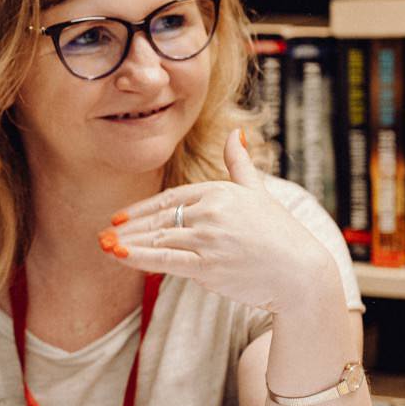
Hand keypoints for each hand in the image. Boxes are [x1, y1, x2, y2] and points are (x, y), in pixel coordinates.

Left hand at [101, 128, 337, 315]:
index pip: (168, 199)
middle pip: (158, 219)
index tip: (118, 217)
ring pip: (157, 239)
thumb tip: (236, 133)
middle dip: (128, 228)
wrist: (302, 272)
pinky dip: (138, 257)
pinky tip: (118, 255)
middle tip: (102, 234)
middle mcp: (211, 212)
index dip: (140, 209)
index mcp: (219, 192)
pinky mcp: (208, 265)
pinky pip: (164, 261)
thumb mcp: (259, 191)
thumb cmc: (281, 232)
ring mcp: (208, 239)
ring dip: (127, 242)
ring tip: (104, 245)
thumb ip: (239, 164)